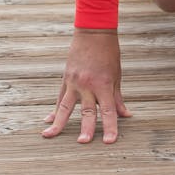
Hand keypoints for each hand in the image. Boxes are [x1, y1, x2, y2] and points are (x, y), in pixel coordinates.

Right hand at [42, 28, 131, 143]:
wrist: (93, 32)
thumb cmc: (108, 53)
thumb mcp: (116, 75)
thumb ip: (118, 97)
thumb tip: (126, 115)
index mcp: (104, 84)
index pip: (108, 111)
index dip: (110, 127)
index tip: (110, 141)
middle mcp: (88, 85)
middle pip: (87, 111)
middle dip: (86, 128)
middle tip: (83, 142)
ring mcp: (74, 82)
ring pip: (65, 106)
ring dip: (58, 122)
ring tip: (48, 135)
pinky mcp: (66, 78)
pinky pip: (60, 97)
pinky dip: (54, 110)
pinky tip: (48, 120)